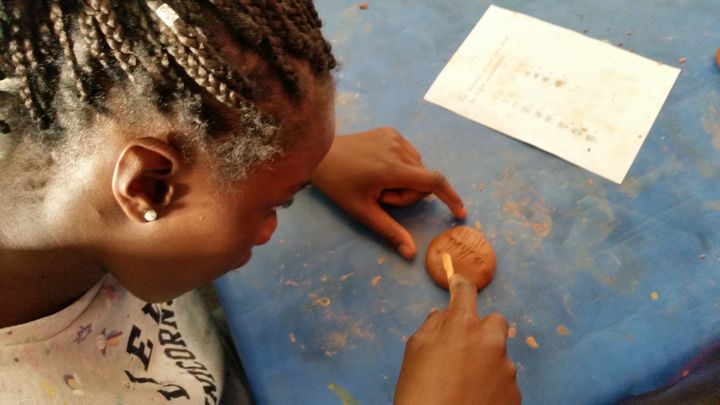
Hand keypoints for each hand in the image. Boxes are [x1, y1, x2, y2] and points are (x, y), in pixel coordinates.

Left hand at [311, 127, 465, 259]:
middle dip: (407, 194)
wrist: (320, 154)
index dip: (450, 197)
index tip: (460, 212)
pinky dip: (401, 166)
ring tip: (377, 182)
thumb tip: (411, 254)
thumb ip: (390, 230)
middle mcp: (398, 148)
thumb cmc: (339, 185)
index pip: (434, 181)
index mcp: (392, 168)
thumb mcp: (363, 211)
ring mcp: (395, 137)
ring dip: (404, 180)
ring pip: (417, 168)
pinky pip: (409, 154)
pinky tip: (378, 168)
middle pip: (423, 179)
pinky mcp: (390, 131)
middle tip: (381, 197)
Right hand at [394, 275, 520, 404]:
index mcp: (462, 327)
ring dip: (486, 362)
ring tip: (464, 384)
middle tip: (463, 348)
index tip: (459, 285)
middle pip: (495, 321)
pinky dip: (492, 385)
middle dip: (481, 329)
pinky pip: (504, 380)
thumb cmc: (419, 393)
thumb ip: (431, 327)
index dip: (461, 285)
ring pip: (499, 354)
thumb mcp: (414, 352)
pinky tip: (474, 398)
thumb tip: (442, 315)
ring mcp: (506, 369)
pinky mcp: (515, 394)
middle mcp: (490, 342)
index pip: (467, 292)